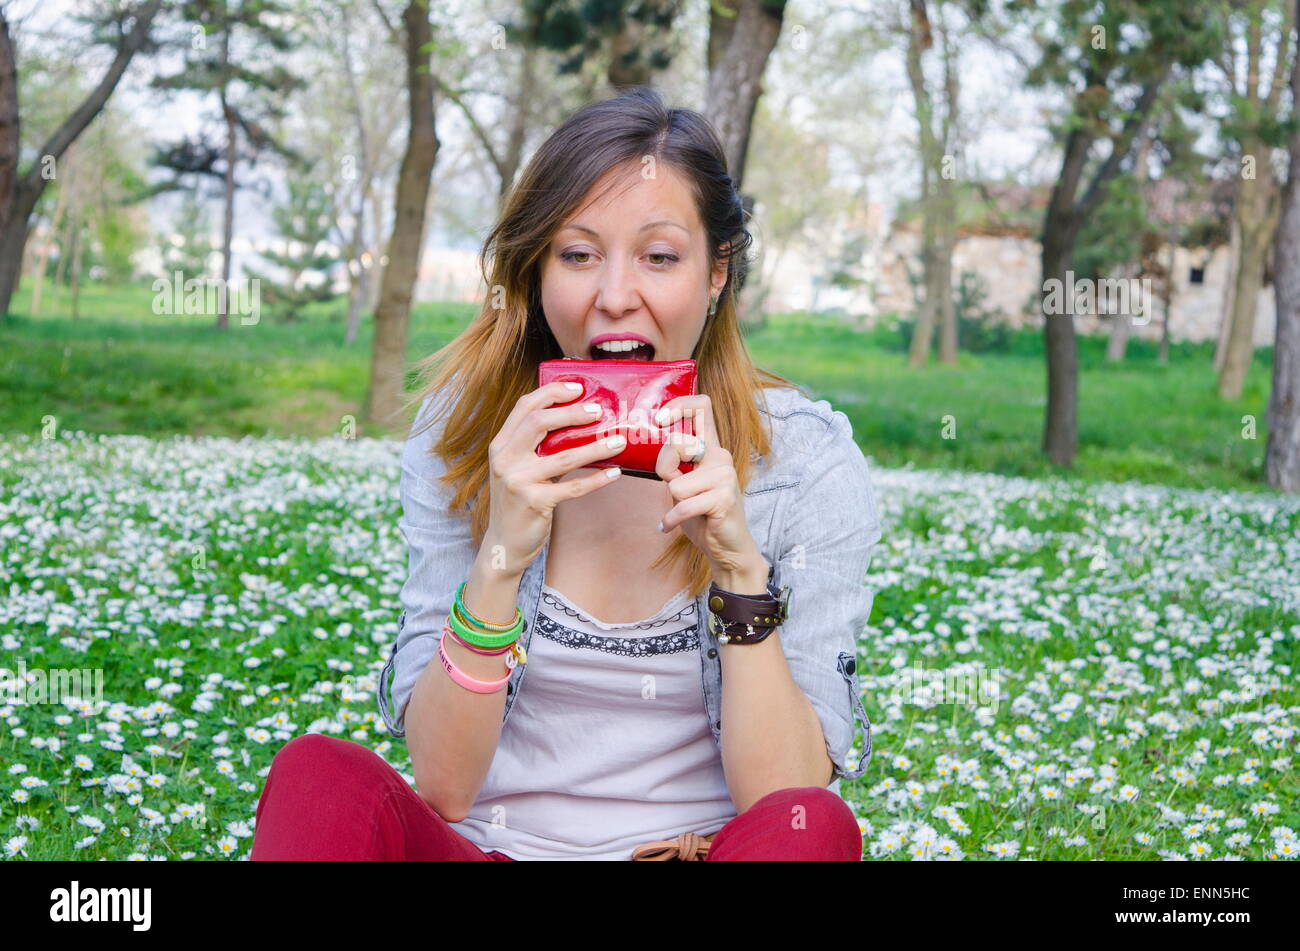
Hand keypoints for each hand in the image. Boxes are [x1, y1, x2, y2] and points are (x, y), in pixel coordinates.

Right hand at [481, 380, 627, 574]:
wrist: (504, 544)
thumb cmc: (518, 501)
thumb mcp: (519, 469)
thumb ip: (537, 447)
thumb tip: (579, 423)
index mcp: (501, 445)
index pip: (525, 407)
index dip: (552, 392)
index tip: (579, 388)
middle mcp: (505, 460)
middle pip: (540, 422)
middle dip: (573, 412)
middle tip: (600, 411)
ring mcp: (518, 481)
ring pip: (564, 456)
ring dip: (596, 446)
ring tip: (620, 440)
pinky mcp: (535, 503)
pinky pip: (573, 487)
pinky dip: (597, 479)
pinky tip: (615, 473)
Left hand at [652, 394, 764, 582]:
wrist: (727, 548)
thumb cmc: (701, 514)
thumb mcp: (681, 483)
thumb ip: (671, 463)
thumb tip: (644, 443)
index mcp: (710, 447)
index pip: (701, 406)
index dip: (678, 405)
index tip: (659, 420)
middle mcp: (720, 456)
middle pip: (677, 445)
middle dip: (664, 470)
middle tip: (674, 489)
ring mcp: (725, 475)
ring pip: (676, 483)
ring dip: (672, 503)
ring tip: (685, 512)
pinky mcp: (724, 497)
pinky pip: (682, 505)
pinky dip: (672, 520)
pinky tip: (671, 526)